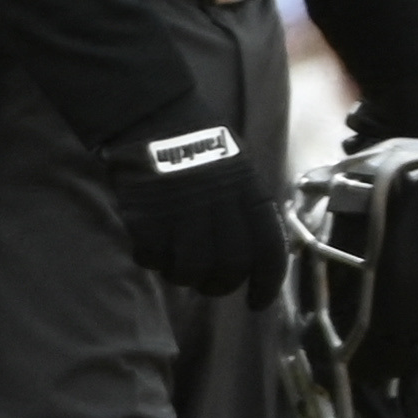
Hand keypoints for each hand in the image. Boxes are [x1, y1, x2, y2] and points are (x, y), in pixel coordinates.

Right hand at [101, 121, 283, 300]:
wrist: (155, 113)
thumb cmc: (200, 143)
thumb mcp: (240, 168)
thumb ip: (247, 208)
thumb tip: (253, 251)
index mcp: (251, 193)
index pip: (269, 251)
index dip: (267, 284)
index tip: (257, 304)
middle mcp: (221, 206)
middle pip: (230, 267)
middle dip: (220, 285)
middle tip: (208, 284)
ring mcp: (183, 212)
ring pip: (191, 269)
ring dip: (183, 276)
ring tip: (176, 264)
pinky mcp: (148, 214)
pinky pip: (153, 257)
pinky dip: (152, 261)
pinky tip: (150, 249)